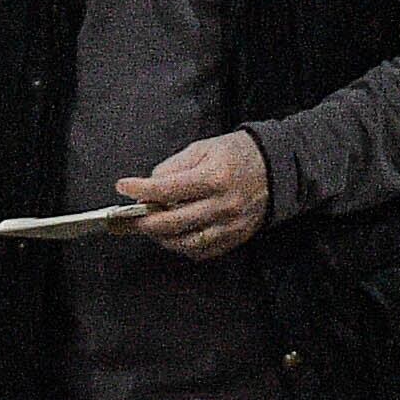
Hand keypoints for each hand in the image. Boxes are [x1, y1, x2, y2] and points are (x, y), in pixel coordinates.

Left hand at [121, 129, 271, 258]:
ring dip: (162, 238)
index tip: (124, 187)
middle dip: (145, 221)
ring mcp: (230, 225)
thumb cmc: (237, 155)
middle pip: (172, 222)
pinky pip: (202, 251)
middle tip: (131, 217)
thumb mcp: (203, 148)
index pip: (166, 189)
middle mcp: (222, 204)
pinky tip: (174, 236)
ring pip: (185, 242)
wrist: (275, 169)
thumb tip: (150, 186)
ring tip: (151, 227)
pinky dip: (183, 246)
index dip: (140, 189)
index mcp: (213, 178)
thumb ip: (173, 167)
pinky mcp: (235, 237)